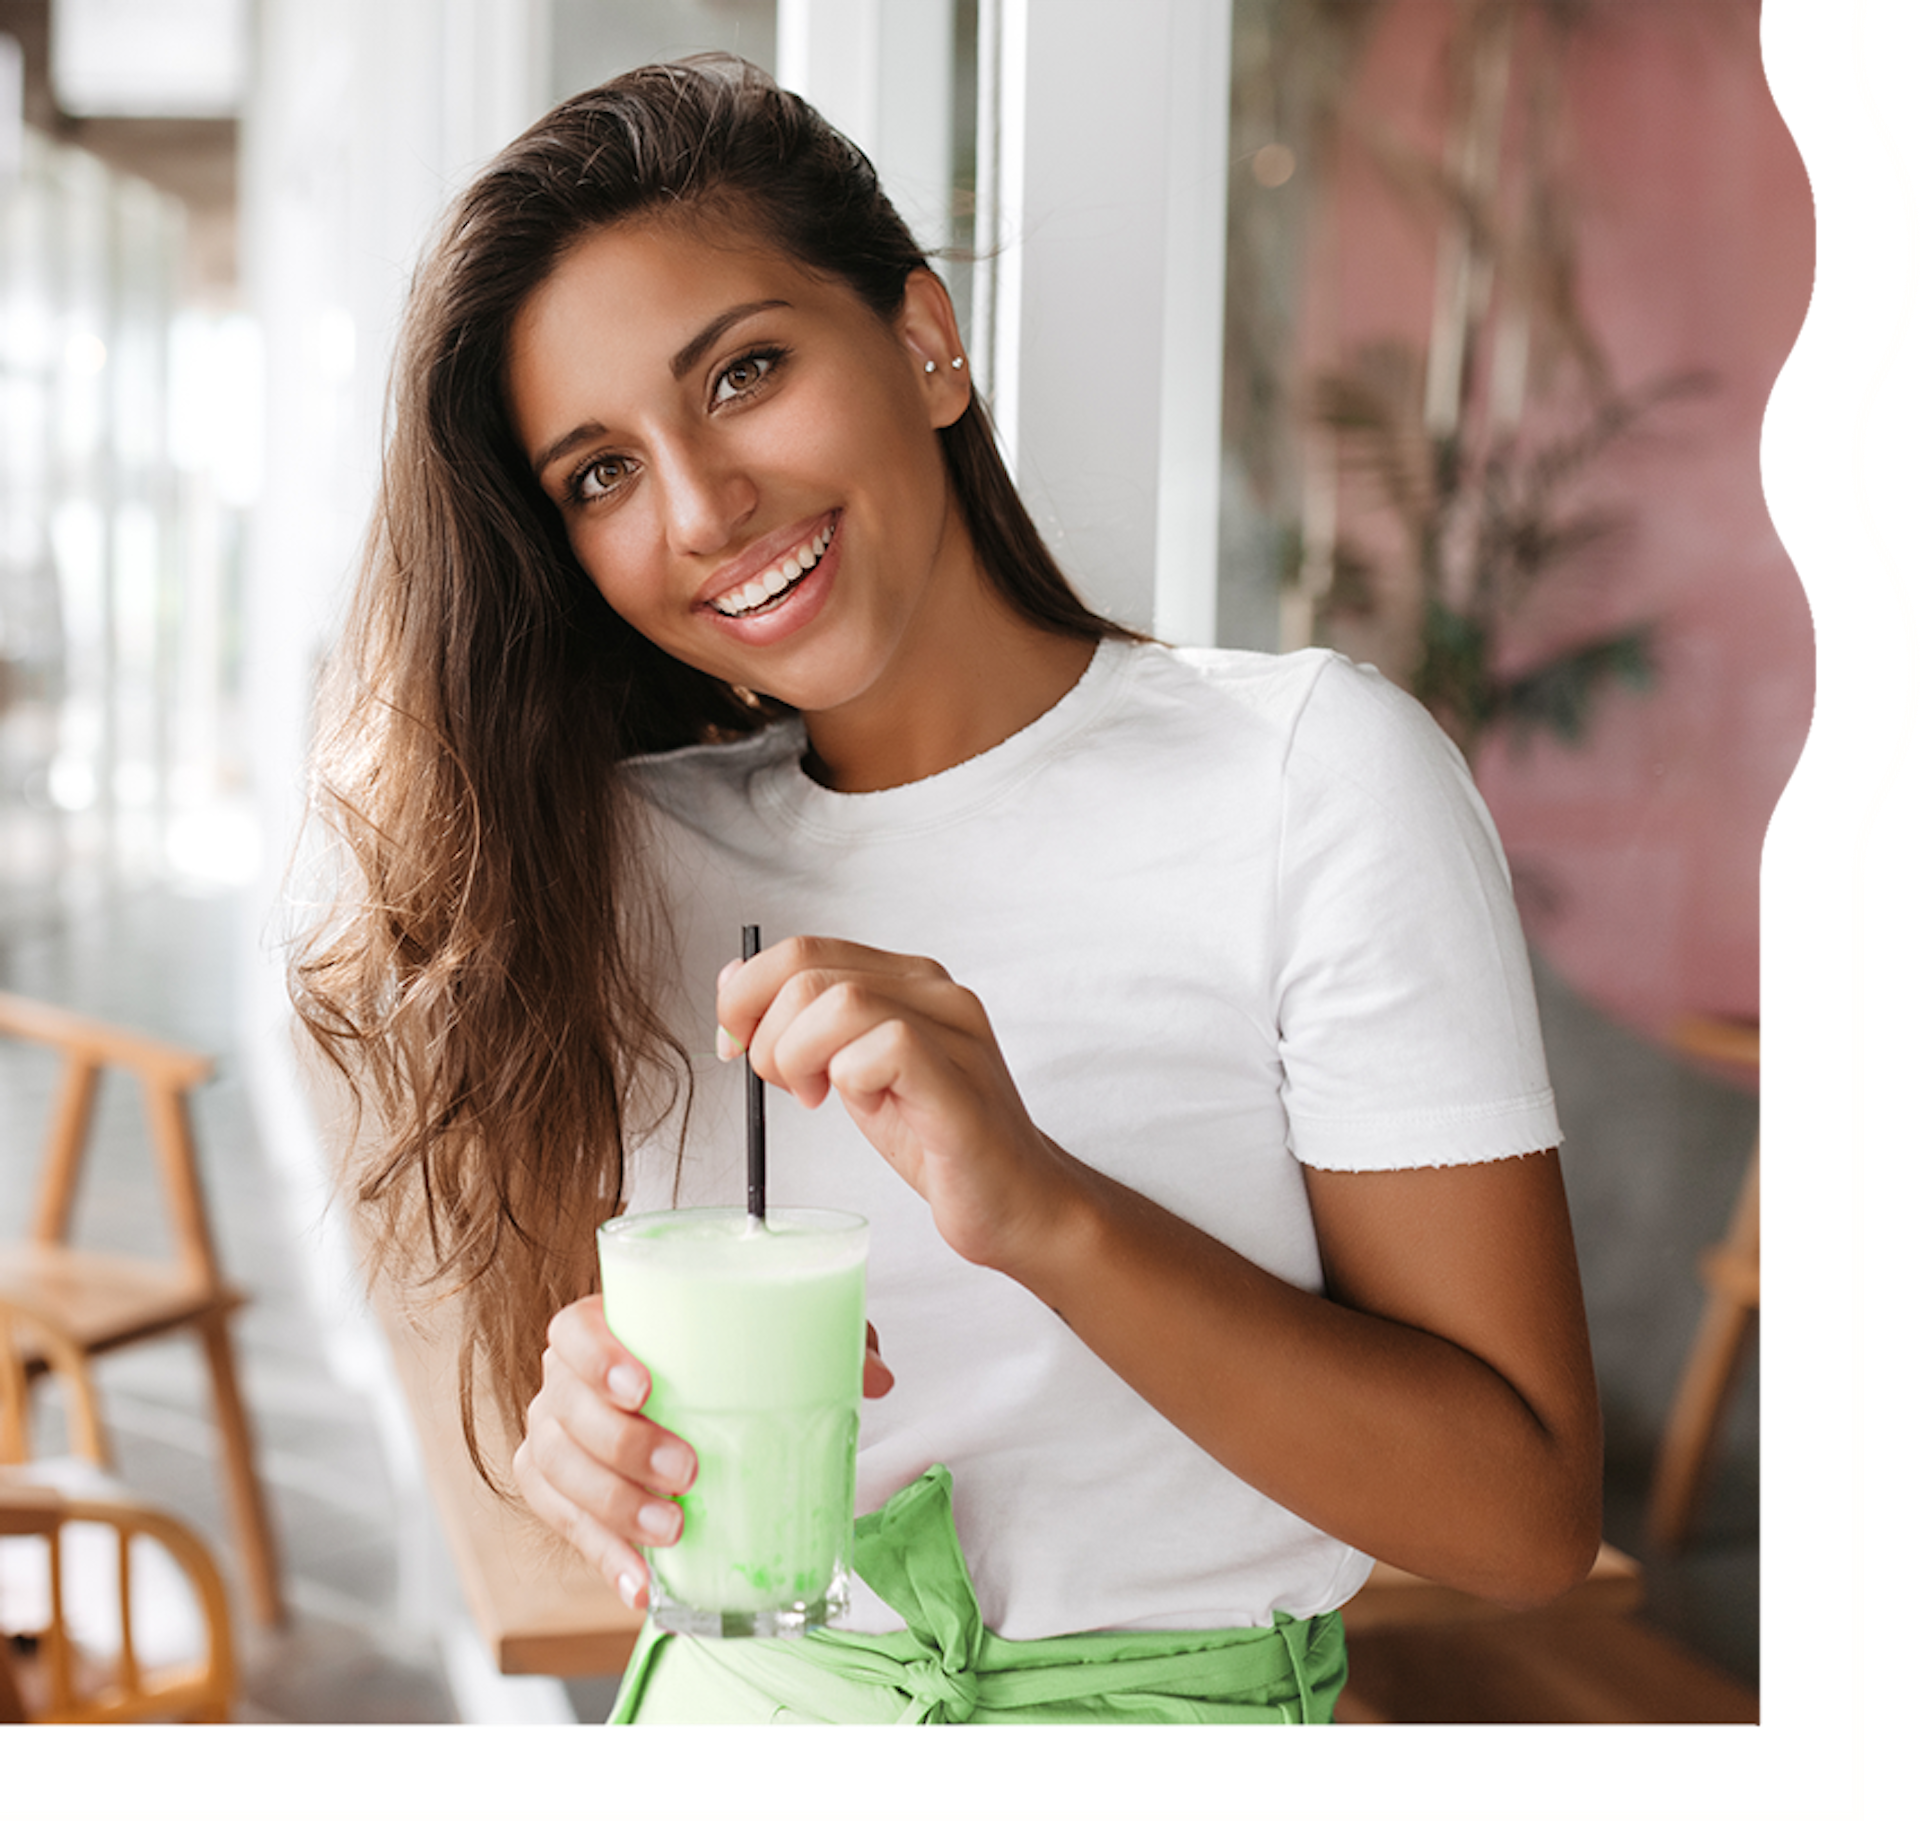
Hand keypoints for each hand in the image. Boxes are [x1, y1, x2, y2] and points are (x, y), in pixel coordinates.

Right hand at [514, 1295, 892, 1604]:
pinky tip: (643, 1582)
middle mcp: (567, 1383)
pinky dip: (605, 1558)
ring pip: (557, 1470)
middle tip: (687, 1470)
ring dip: (613, 1507)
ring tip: (671, 1530)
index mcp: (606, 1329)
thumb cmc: (718, 1366)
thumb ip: (825, 1343)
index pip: (573, 1331)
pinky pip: (567, 1528)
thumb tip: (876, 1377)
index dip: (597, 1358)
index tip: (644, 1386)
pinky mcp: (560, 1496)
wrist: (686, 1411)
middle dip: (622, 1446)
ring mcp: (557, 1439)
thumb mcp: (771, 1344)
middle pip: (566, 1410)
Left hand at [717, 935, 1081, 1276]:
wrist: (1016, 1201)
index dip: (748, 995)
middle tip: (784, 1085)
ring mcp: (953, 1030)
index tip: (736, 1046)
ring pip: (839, 1002)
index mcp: (907, 980)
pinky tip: (864, 1106)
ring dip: (800, 1057)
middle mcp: (935, 990)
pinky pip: (884, 1047)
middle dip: (766, 1035)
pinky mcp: (959, 1080)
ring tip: (816, 1098)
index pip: (803, 950)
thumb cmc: (936, 1139)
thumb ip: (807, 1026)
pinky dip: (850, 1079)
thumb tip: (732, 984)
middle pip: (809, 971)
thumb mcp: (854, 1072)